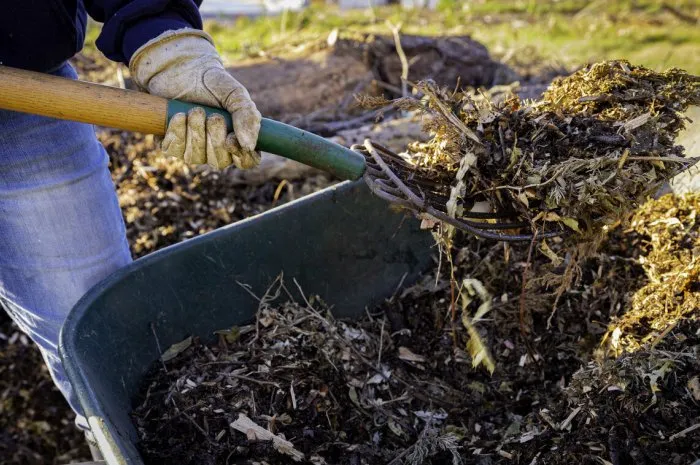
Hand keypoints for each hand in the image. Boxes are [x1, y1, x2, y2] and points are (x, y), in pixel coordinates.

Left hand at [129, 29, 261, 169]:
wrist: (179, 68)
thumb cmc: (211, 82)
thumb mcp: (234, 94)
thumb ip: (247, 116)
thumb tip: (249, 145)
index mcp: (238, 138)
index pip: (247, 161)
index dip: (241, 157)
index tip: (231, 140)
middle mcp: (216, 149)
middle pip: (220, 162)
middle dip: (215, 139)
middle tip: (213, 116)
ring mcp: (193, 149)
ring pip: (195, 157)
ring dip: (196, 133)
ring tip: (195, 111)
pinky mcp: (172, 144)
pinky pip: (174, 150)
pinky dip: (177, 132)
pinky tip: (179, 116)